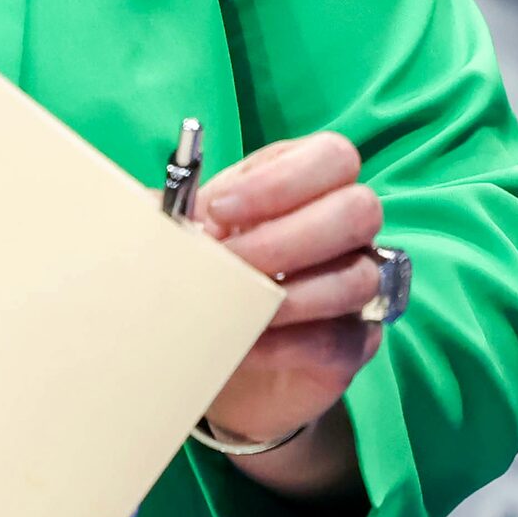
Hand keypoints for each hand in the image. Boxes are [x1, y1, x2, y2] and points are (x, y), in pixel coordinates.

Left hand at [197, 134, 387, 449]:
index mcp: (306, 184)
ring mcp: (356, 284)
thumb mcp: (188, 237)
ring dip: (291, 294)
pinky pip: (342, 338)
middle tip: (232, 262)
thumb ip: (177, 214)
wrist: (217, 359)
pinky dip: (289, 344)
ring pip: (358, 277)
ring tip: (235, 309)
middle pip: (360, 209)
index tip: (219, 209)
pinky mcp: (354, 343)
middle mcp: (344, 228)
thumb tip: (157, 208)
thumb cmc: (208, 278)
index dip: (282, 180)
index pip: (332, 157)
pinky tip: (247, 347)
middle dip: (287, 238)